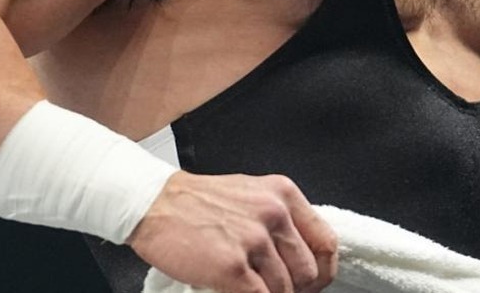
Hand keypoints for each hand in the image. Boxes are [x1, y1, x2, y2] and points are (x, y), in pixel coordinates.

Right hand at [127, 171, 337, 292]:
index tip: (313, 283)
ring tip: (248, 287)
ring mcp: (253, 240)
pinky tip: (237, 291)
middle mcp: (274, 214)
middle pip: (308, 273)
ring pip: (284, 290)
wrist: (153, 203)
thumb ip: (280, 221)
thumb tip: (303, 260)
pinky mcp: (231, 266)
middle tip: (274, 290)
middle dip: (295, 290)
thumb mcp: (251, 195)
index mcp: (283, 195)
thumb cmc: (196, 202)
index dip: (324, 271)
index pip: (326, 242)